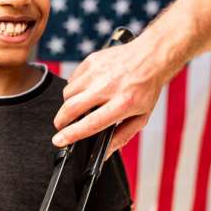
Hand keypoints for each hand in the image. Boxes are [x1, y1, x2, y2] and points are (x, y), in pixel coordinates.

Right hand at [52, 33, 173, 156]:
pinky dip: (75, 88)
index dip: (71, 134)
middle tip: (61, 127)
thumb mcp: (141, 117)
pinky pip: (72, 79)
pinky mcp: (91, 61)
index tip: (58, 140)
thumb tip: (104, 153)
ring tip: (80, 106)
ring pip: (68, 93)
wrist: (151, 57)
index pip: (91, 123)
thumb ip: (122, 137)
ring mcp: (98, 71)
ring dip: (68, 104)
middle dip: (60, 121)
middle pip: (72, 107)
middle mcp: (108, 86)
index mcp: (123, 103)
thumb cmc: (146, 88)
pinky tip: (86, 90)